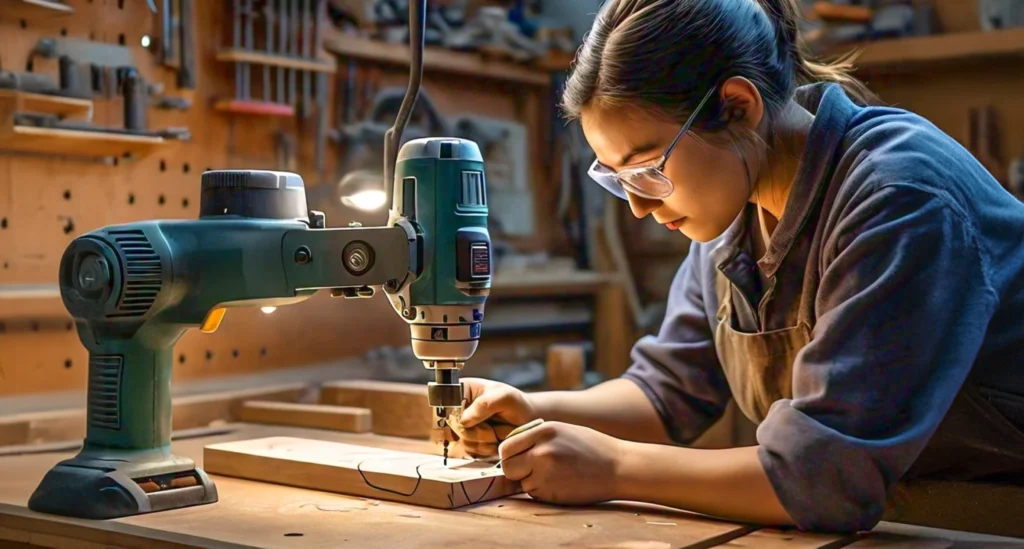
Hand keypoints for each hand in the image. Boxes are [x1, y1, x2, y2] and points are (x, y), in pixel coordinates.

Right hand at [451, 378, 537, 457]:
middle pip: (450, 427)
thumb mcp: (505, 397)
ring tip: (496, 434)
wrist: (528, 422)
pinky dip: (483, 450)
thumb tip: (464, 420)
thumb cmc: (517, 404)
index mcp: (461, 391)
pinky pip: (468, 451)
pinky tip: (494, 443)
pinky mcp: (469, 442)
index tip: (469, 422)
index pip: (444, 405)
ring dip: (481, 442)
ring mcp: (462, 427)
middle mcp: (458, 409)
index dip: (455, 417)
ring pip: (461, 441)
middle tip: (491, 429)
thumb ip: (485, 404)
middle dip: (473, 432)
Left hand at [498, 421, 623, 504]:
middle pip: (507, 467)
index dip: (509, 454)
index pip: (506, 447)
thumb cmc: (590, 447)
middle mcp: (541, 452)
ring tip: (554, 474)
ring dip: (531, 481)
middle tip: (529, 469)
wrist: (617, 467)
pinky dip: (542, 491)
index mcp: (543, 432)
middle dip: (514, 470)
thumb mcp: (560, 430)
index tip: (517, 457)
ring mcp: (546, 474)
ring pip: (521, 482)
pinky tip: (561, 482)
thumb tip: (509, 449)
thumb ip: (535, 437)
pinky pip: (534, 493)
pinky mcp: (552, 493)